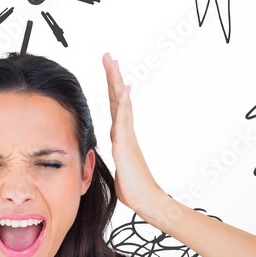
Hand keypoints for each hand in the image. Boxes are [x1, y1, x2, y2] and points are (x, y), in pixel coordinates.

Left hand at [102, 53, 162, 215]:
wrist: (146, 200)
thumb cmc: (133, 186)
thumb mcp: (120, 166)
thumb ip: (118, 154)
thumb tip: (115, 151)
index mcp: (121, 134)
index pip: (115, 104)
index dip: (112, 86)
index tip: (111, 70)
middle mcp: (124, 130)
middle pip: (117, 96)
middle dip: (112, 75)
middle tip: (109, 56)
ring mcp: (126, 134)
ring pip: (120, 102)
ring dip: (116, 81)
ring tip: (113, 63)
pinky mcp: (125, 142)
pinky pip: (124, 118)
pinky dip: (124, 101)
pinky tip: (124, 88)